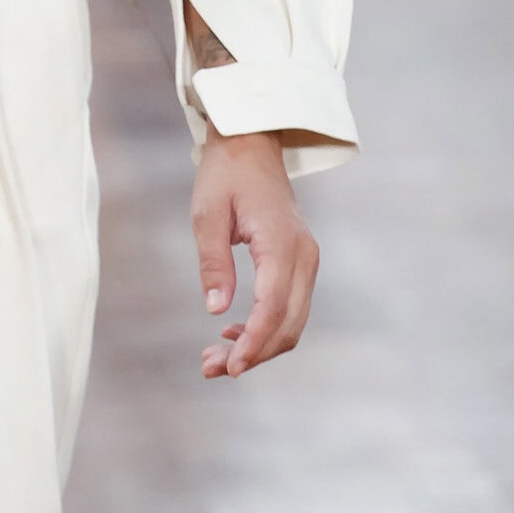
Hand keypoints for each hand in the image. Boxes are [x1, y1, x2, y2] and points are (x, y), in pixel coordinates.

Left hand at [190, 129, 319, 379]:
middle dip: (253, 353)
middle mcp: (304, 256)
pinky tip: (231, 333)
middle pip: (287, 324)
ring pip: (291, 321)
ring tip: (215, 358)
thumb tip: (216, 310)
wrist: (252, 144)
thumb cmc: (225, 174)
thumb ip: (213, 262)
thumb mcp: (206, 213)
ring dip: (259, 344)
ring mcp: (307, 260)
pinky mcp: (300, 262)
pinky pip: (289, 306)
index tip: (229, 368)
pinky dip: (266, 327)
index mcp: (281, 244)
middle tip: (211, 367)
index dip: (253, 343)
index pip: (273, 308)